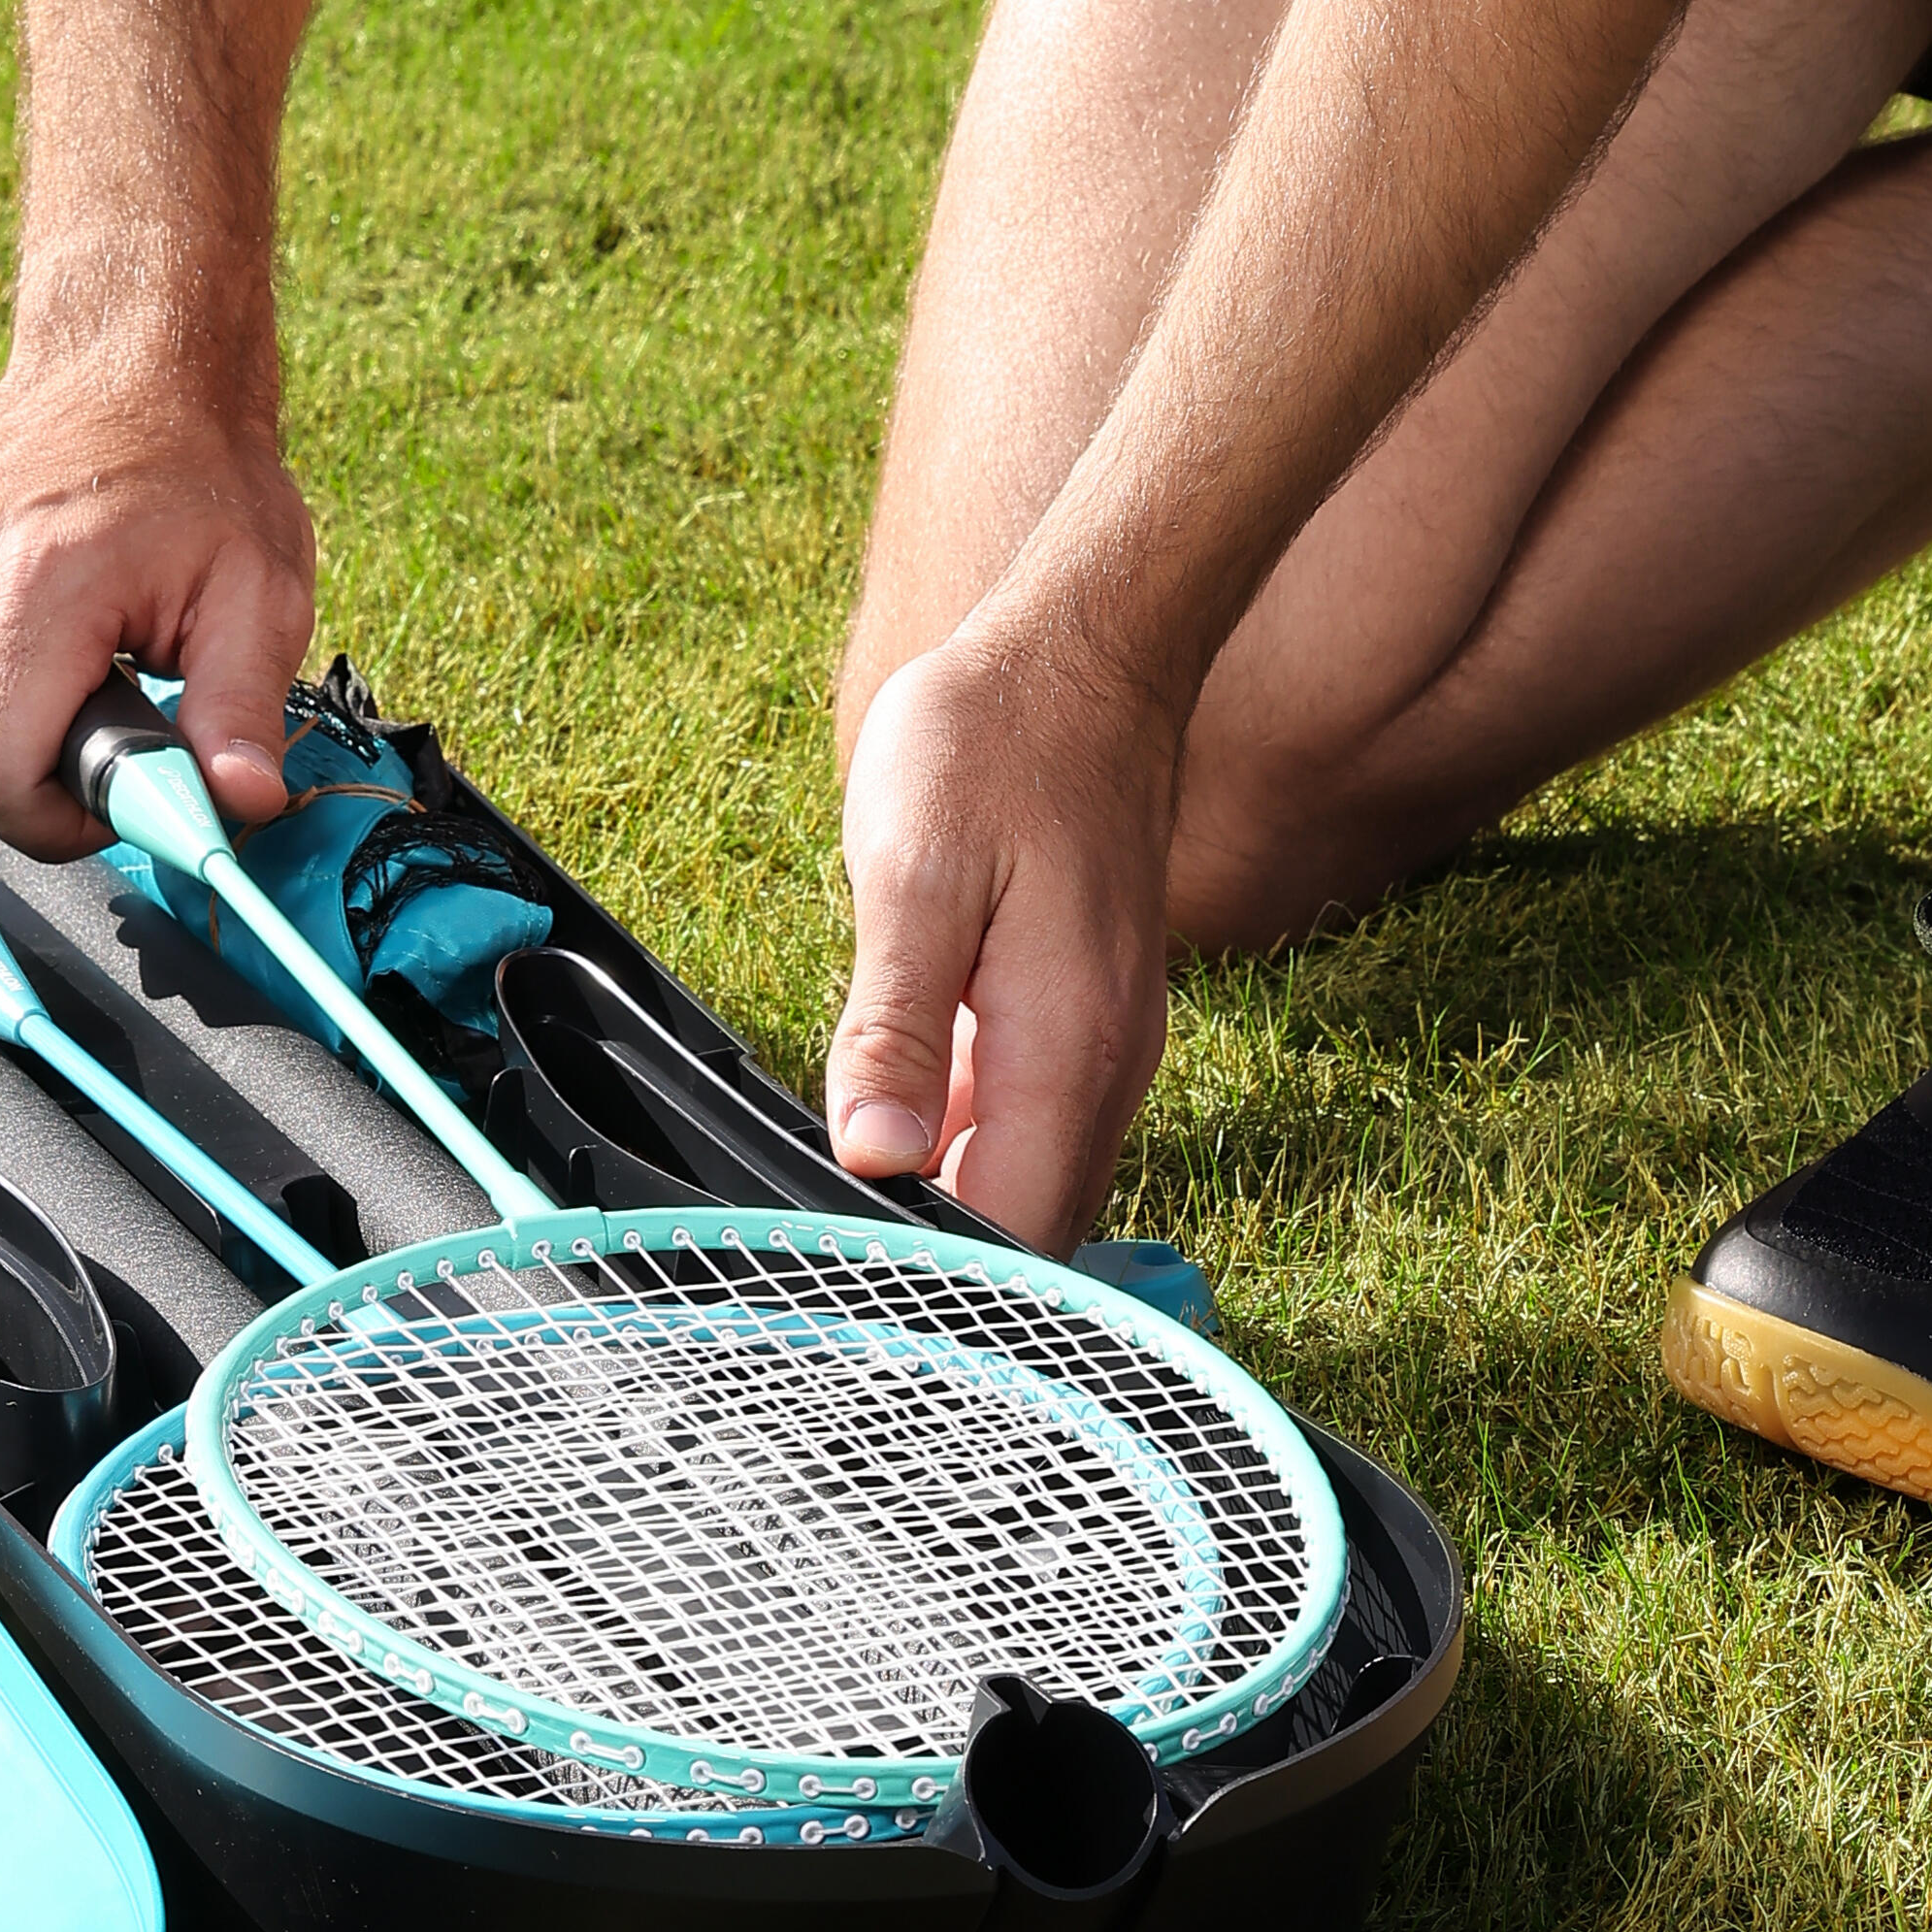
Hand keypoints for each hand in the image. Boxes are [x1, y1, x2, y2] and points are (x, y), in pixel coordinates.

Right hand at [0, 349, 313, 844]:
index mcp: (39, 574)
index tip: (115, 784)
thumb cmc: (201, 474)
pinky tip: (22, 637)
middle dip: (32, 776)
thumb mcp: (262, 593)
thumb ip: (243, 708)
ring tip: (71, 664)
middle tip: (107, 715)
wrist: (132, 361)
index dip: (54, 818)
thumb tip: (242, 805)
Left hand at [825, 608, 1183, 1248]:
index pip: (1014, 1234)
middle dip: (940, 1253)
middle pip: (1031, 1227)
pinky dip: (967, 1136)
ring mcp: (1105, 1042)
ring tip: (849, 1179)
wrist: (1083, 656)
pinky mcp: (1087, 1014)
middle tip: (826, 1239)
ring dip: (949, 1193)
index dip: (932, 1275)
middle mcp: (1105, 1065)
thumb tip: (871, 1155)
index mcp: (1065, 1049)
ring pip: (1032, 1176)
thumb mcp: (913, 878)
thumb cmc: (994, 746)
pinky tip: (897, 1103)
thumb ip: (892, 1028)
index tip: (847, 1271)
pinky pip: (1031, 1118)